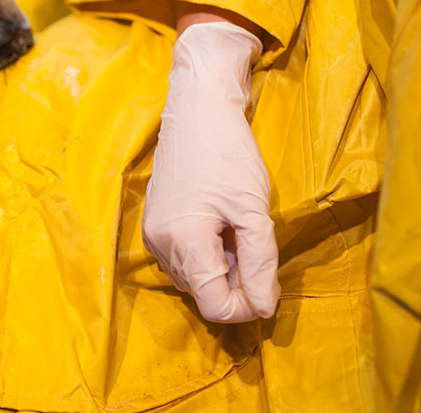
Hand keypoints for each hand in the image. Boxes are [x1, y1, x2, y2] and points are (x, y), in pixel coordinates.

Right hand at [141, 22, 279, 321]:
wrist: (197, 111)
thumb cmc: (229, 154)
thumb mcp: (253, 211)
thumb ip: (260, 265)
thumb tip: (263, 308)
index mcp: (183, 242)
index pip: (214, 306)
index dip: (247, 305)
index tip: (268, 282)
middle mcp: (159, 245)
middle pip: (203, 293)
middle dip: (234, 281)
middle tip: (252, 240)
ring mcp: (152, 234)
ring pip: (192, 278)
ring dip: (220, 266)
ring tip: (234, 227)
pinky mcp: (152, 223)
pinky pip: (181, 258)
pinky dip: (204, 252)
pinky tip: (217, 221)